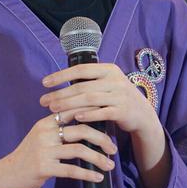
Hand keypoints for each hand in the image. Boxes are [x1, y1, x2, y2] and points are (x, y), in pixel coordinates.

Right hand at [0, 109, 117, 187]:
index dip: (95, 113)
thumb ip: (59, 130)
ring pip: (79, 150)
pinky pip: (71, 170)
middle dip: (102, 139)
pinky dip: (88, 174)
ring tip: (109, 165)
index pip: (74, 111)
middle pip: (82, 130)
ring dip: (98, 158)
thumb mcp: (41, 137)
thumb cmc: (28, 157)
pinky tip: (98, 178)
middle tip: (113, 148)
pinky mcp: (44, 168)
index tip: (111, 118)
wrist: (6, 174)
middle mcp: (46, 133)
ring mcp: (44, 150)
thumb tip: (86, 128)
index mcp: (46, 123)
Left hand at [39, 62, 155, 135]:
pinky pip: (103, 113)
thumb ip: (88, 82)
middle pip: (82, 86)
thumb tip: (59, 82)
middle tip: (44, 101)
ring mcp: (120, 95)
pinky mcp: (123, 111)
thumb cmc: (117, 98)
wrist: (142, 114)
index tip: (44, 83)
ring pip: (90, 99)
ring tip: (54, 111)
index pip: (81, 69)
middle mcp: (115, 80)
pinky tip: (75, 117)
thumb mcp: (107, 84)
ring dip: (69, 105)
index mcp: (109, 70)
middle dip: (61, 94)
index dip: (61, 75)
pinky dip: (89, 115)